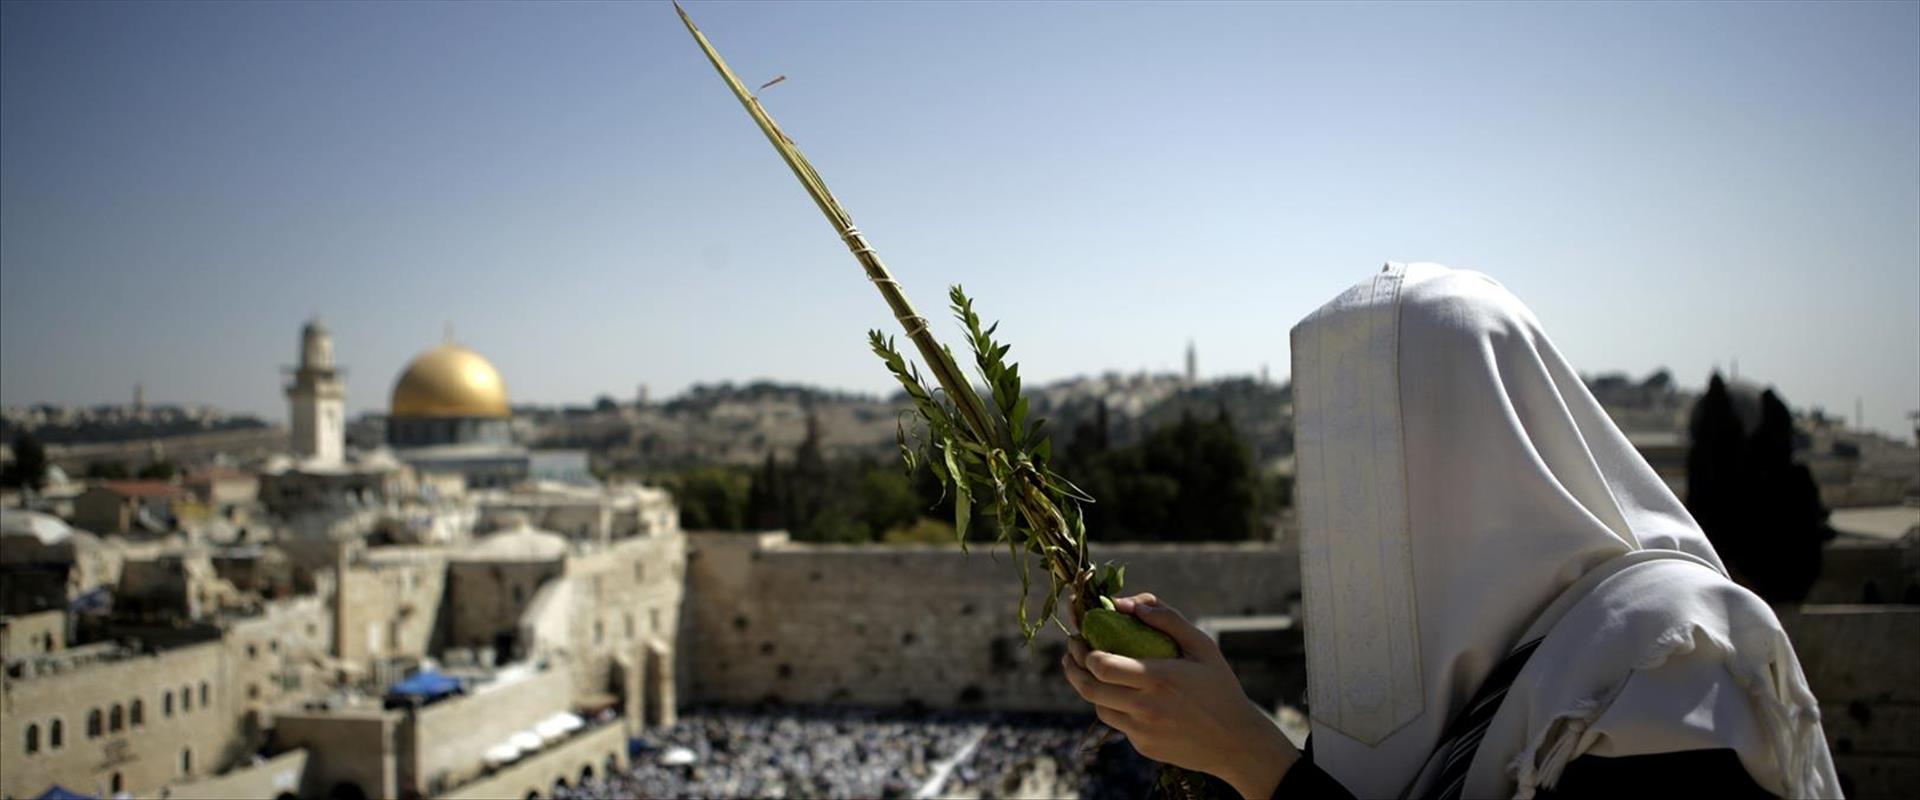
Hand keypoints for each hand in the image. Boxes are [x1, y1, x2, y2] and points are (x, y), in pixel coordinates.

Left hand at [1063, 593, 1299, 798]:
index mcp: (1158, 678)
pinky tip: (1120, 694)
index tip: (1082, 639)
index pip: (1102, 665)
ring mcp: (1142, 731)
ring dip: (1090, 688)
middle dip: (1073, 667)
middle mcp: (1145, 707)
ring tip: (1089, 671)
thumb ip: (1168, 619)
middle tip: (1072, 653)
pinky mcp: (1143, 747)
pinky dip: (1113, 707)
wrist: (1236, 742)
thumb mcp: (1202, 647)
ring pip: (1098, 707)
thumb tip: (1130, 603)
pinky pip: (1117, 724)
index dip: (1084, 652)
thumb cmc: (1220, 687)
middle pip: (1089, 688)